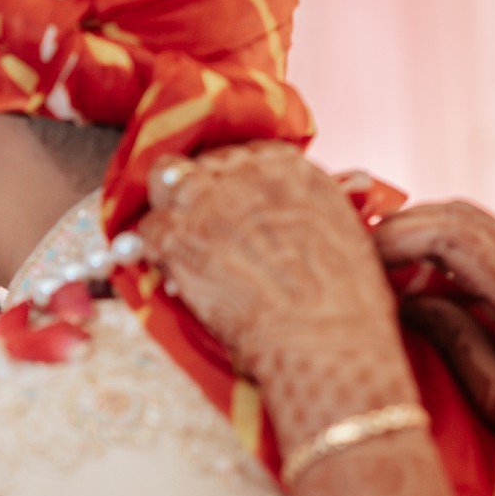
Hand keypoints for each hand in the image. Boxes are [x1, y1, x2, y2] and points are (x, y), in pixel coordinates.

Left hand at [140, 143, 417, 450]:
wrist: (324, 339)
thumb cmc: (346, 301)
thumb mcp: (343, 233)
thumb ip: (314, 208)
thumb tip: (326, 198)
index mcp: (290, 168)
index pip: (243, 156)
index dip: (230, 182)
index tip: (229, 205)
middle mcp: (245, 172)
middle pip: (201, 163)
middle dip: (197, 191)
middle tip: (199, 224)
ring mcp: (207, 201)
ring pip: (165, 180)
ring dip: (167, 207)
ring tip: (176, 239)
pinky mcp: (179, 236)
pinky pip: (148, 227)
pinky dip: (152, 247)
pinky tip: (167, 269)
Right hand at [375, 200, 494, 438]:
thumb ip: (453, 340)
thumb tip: (406, 301)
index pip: (452, 233)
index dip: (396, 235)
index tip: (357, 260)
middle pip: (460, 216)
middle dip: (403, 228)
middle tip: (357, 261)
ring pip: (473, 227)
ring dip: (423, 239)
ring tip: (382, 275)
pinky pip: (488, 250)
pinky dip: (447, 254)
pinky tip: (423, 287)